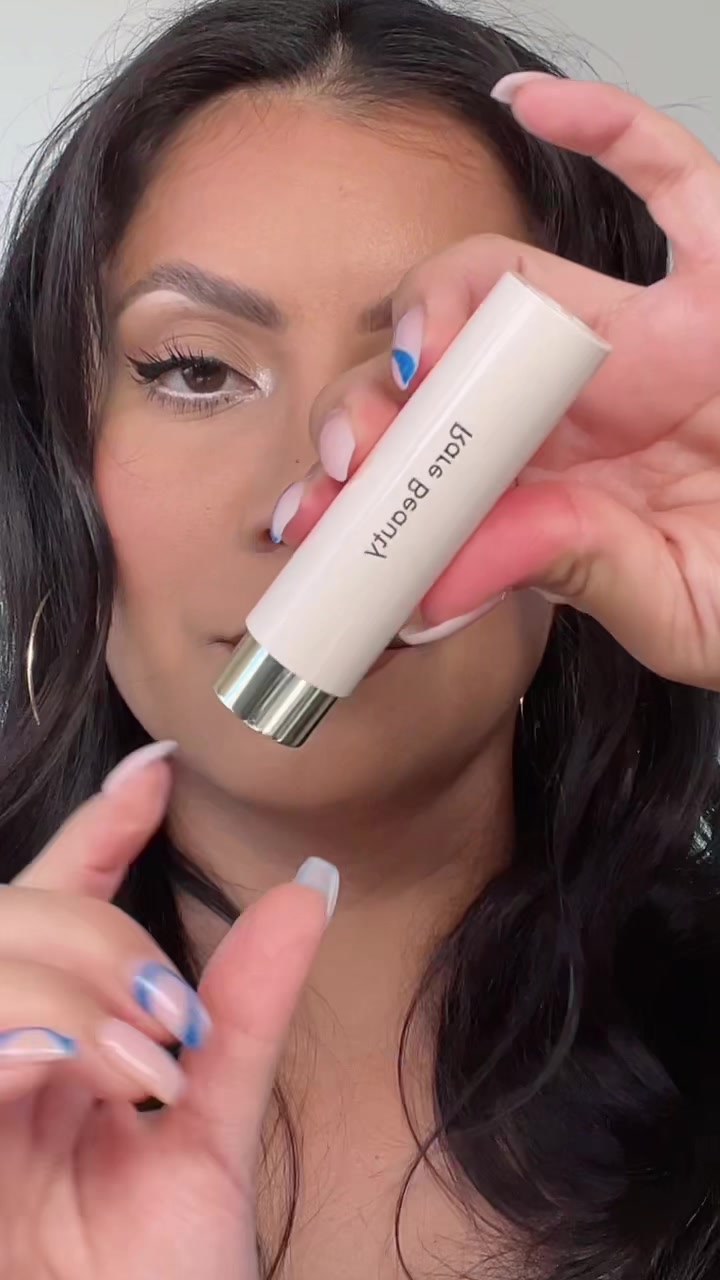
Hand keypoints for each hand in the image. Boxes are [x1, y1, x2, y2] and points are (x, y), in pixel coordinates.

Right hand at [0, 744, 332, 1279]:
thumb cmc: (160, 1273)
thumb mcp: (215, 1129)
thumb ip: (248, 1010)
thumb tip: (310, 886)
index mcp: (58, 1037)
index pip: (61, 896)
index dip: (102, 823)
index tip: (160, 768)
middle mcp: (5, 1053)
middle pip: (8, 912)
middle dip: (89, 929)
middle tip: (171, 1008)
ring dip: (64, 983)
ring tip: (143, 1056)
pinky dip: (29, 1035)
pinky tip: (90, 1069)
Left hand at [282, 78, 719, 691]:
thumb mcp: (658, 607)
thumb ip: (562, 576)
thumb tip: (436, 584)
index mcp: (553, 487)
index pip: (431, 458)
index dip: (364, 475)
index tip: (313, 512)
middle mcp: (575, 407)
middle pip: (443, 366)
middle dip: (377, 397)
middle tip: (353, 446)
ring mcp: (639, 341)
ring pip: (509, 281)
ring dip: (439, 300)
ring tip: (418, 349)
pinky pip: (673, 179)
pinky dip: (609, 127)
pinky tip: (533, 107)